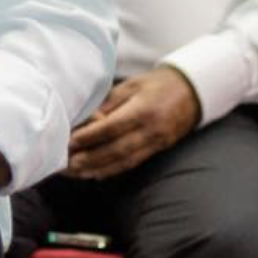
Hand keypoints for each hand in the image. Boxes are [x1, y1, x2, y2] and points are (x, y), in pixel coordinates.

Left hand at [65, 68, 201, 179]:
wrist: (192, 91)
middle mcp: (150, 130)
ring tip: (74, 172)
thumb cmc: (158, 84)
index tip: (69, 142)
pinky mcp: (158, 150)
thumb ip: (110, 102)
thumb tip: (87, 120)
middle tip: (65, 163)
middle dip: (88, 159)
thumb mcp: (132, 85)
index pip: (111, 128)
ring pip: (122, 161)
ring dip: (96, 169)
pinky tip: (94, 174)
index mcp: (142, 110)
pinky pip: (132, 163)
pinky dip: (112, 170)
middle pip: (115, 150)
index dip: (89, 137)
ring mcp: (156, 142)